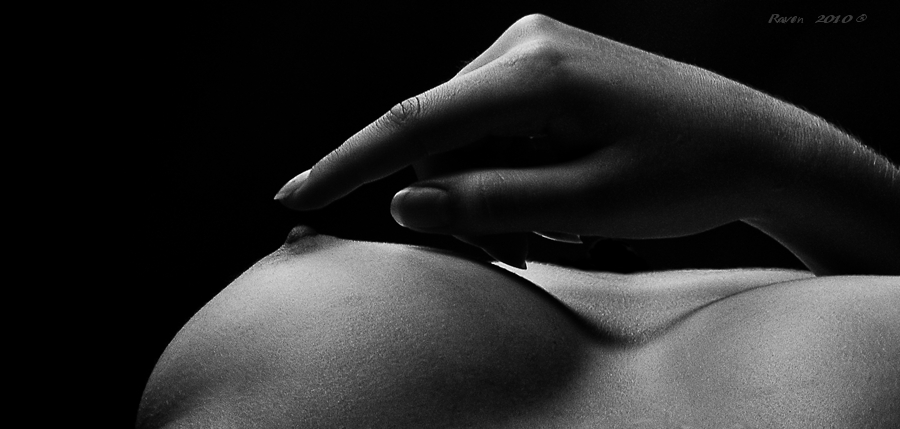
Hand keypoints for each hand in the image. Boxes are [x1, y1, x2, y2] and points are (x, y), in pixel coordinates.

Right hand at [275, 14, 899, 273]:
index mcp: (533, 72)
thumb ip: (490, 204)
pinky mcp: (544, 61)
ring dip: (483, 186)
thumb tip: (400, 202)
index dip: (347, 165)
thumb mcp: (589, 208)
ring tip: (547, 223)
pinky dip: (503, 166)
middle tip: (508, 248)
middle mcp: (523, 42)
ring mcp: (534, 46)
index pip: (413, 124)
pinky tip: (550, 192)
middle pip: (436, 134)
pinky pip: (491, 122)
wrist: (754, 143)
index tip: (295, 197)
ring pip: (462, 133)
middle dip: (449, 196)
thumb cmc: (685, 175)